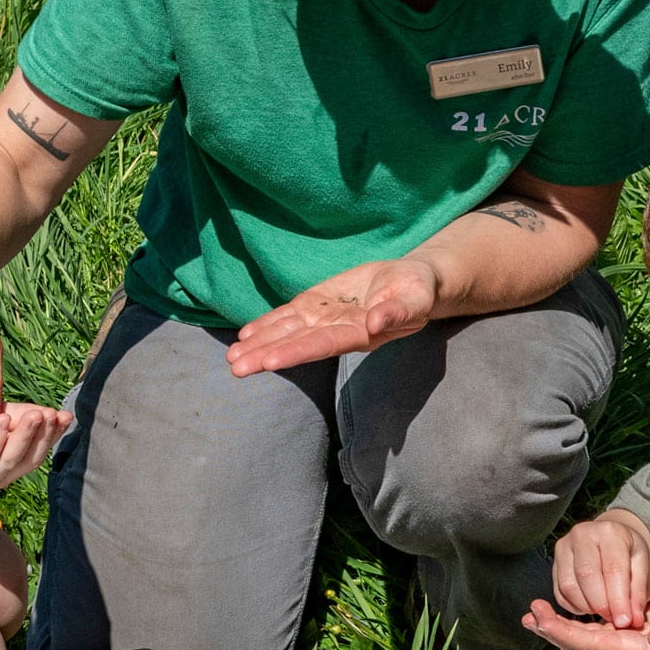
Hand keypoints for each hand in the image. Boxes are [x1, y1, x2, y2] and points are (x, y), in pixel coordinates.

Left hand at [0, 404, 69, 492]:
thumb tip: (56, 413)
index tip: (67, 416)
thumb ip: (18, 417)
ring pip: (10, 461)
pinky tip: (3, 420)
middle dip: (44, 437)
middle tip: (54, 415)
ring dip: (25, 438)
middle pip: (30, 459)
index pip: (39, 451)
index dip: (54, 436)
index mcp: (8, 462)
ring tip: (37, 416)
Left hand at [225, 259, 439, 375]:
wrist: (411, 282)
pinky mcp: (318, 304)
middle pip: (297, 344)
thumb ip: (397, 312)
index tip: (270, 361)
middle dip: (266, 355)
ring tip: (232, 358)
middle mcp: (337, 331)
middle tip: (236, 367)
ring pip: (287, 332)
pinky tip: (246, 335)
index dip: (296, 352)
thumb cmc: (417, 291)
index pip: (323, 344)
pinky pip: (289, 316)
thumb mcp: (415, 297)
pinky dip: (268, 324)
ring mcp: (325, 318)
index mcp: (360, 334)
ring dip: (259, 344)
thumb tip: (375, 323)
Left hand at [522, 599, 649, 649]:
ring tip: (532, 616)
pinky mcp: (617, 640)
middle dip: (551, 630)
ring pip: (577, 640)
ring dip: (554, 629)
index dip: (564, 633)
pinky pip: (585, 635)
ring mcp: (614, 649)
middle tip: (530, 613)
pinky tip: (554, 617)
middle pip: (575, 645)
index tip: (543, 620)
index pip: (589, 644)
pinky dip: (567, 626)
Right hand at [553, 515, 649, 628]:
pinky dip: (575, 607)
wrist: (613, 542)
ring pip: (569, 586)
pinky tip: (591, 606)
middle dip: (601, 604)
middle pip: (586, 575)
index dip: (618, 599)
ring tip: (605, 612)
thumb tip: (632, 621)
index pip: (612, 569)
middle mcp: (582, 534)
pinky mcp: (554, 564)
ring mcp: (564, 548)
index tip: (624, 621)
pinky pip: (559, 593)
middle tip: (614, 620)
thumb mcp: (643, 568)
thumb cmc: (630, 554)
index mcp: (610, 532)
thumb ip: (638, 594)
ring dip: (587, 607)